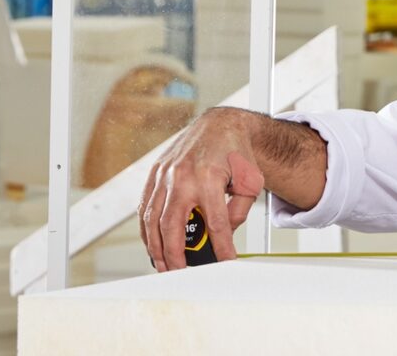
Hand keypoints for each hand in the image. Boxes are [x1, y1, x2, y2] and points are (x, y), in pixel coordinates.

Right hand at [138, 107, 265, 271]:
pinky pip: (145, 205)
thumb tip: (224, 234)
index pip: (216, 222)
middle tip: (178, 271)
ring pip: (152, 218)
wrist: (220, 125)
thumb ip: (239, 210)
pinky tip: (151, 241)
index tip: (224, 262)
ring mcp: (165, 175)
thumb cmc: (236, 153)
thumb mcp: (251, 181)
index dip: (220, 246)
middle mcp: (183, 177)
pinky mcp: (155, 173)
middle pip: (172, 225)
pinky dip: (145, 227)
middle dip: (174, 253)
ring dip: (155, 245)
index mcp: (209, 178)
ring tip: (162, 263)